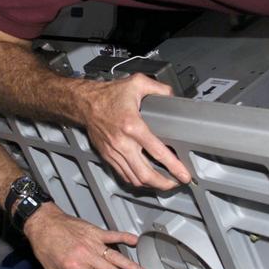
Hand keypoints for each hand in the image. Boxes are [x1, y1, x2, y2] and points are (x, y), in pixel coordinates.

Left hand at [22, 203, 146, 268]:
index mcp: (75, 267)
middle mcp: (86, 255)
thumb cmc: (45, 246)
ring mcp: (92, 242)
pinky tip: (136, 241)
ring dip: (130, 266)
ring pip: (116, 256)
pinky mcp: (95, 231)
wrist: (43, 222)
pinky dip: (125, 237)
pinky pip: (113, 235)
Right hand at [82, 74, 190, 189]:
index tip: (184, 174)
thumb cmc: (108, 95)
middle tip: (176, 182)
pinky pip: (124, 175)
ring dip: (151, 184)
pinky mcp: (108, 156)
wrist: (85, 103)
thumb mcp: (137, 83)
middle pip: (145, 174)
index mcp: (132, 126)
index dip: (173, 166)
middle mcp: (123, 142)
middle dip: (164, 183)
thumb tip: (172, 95)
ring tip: (164, 183)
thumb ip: (158, 89)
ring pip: (134, 178)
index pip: (157, 151)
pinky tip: (145, 178)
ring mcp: (114, 152)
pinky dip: (137, 181)